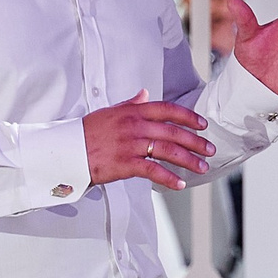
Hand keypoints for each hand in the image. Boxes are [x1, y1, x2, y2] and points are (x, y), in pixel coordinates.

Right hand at [84, 89, 214, 190]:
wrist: (66, 150)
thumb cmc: (87, 132)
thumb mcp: (110, 112)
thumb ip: (130, 104)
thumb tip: (145, 94)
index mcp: (132, 111)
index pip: (167, 110)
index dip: (188, 117)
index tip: (203, 125)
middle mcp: (134, 126)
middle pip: (173, 132)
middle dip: (196, 141)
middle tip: (210, 150)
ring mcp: (131, 145)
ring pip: (168, 150)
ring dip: (189, 160)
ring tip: (202, 167)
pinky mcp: (125, 164)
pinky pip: (153, 171)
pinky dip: (169, 178)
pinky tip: (180, 184)